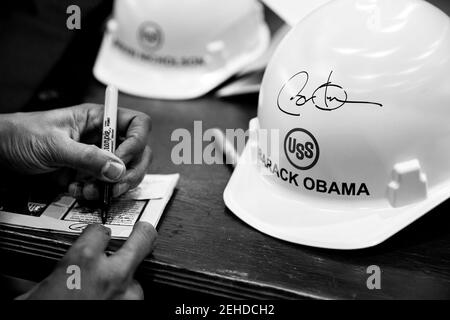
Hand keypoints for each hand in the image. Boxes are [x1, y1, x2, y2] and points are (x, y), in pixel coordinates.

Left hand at [0, 104, 151, 199]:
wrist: (0, 151)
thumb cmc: (22, 134)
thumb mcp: (55, 144)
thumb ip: (88, 157)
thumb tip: (118, 169)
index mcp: (99, 119)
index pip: (137, 125)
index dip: (136, 142)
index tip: (121, 159)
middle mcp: (103, 137)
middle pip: (139, 152)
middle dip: (130, 172)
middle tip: (115, 185)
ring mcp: (98, 156)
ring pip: (125, 172)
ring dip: (112, 186)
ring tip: (90, 190)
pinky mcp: (89, 173)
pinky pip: (106, 186)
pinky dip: (96, 193)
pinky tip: (77, 190)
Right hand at [17, 222, 156, 299]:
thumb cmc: (46, 314)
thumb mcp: (35, 295)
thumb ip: (51, 277)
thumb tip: (42, 276)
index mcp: (83, 261)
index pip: (100, 230)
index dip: (97, 234)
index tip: (97, 237)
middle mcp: (112, 275)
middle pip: (142, 239)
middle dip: (142, 234)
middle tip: (142, 231)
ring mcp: (129, 297)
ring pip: (136, 278)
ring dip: (125, 283)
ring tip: (108, 292)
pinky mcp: (135, 313)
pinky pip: (134, 301)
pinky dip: (124, 302)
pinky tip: (109, 305)